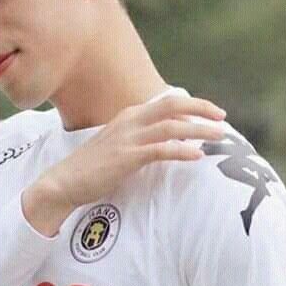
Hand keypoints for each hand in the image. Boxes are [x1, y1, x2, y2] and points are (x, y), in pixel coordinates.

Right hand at [43, 95, 225, 207]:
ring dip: (199, 129)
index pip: (166, 104)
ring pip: (172, 126)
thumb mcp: (118, 145)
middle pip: (172, 105)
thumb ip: (141, 139)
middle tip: (222, 117)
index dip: (191, 107)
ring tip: (220, 136)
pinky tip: (198, 155)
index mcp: (128, 116)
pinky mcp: (126, 157)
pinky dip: (182, 150)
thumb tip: (168, 140)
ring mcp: (127, 138)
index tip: (210, 115)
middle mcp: (129, 121)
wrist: (63, 181)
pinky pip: (161, 150)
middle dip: (201, 108)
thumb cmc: (92, 168)